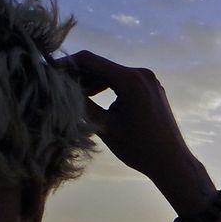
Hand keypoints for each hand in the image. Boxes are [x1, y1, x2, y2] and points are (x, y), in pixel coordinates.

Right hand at [56, 51, 200, 183]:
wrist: (172, 162)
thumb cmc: (139, 148)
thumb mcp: (105, 126)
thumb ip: (82, 103)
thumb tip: (60, 87)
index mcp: (131, 80)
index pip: (90, 60)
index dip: (67, 64)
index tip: (48, 71)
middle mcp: (142, 74)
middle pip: (101, 65)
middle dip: (78, 74)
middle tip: (57, 85)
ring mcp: (149, 80)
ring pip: (112, 73)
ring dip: (92, 81)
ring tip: (73, 95)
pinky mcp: (152, 88)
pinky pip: (124, 81)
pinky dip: (108, 87)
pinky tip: (93, 97)